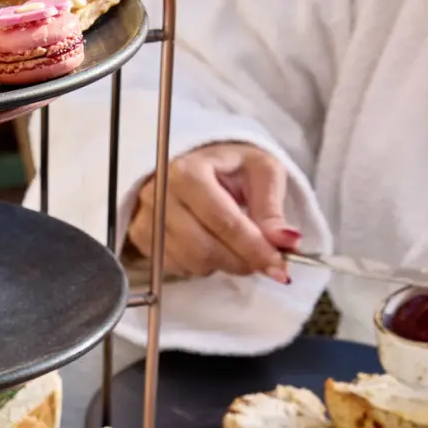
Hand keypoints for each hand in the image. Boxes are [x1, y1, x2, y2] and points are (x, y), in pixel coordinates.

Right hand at [126, 142, 298, 283]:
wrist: (191, 160)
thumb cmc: (228, 164)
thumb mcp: (260, 172)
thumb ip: (272, 208)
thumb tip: (286, 242)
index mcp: (189, 172)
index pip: (224, 222)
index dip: (254, 249)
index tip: (279, 267)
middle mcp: (160, 196)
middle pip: (205, 249)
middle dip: (240, 262)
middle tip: (263, 261)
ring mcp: (146, 219)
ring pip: (191, 263)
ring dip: (222, 264)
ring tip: (234, 245)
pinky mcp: (140, 237)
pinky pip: (176, 267)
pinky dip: (200, 265)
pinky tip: (210, 245)